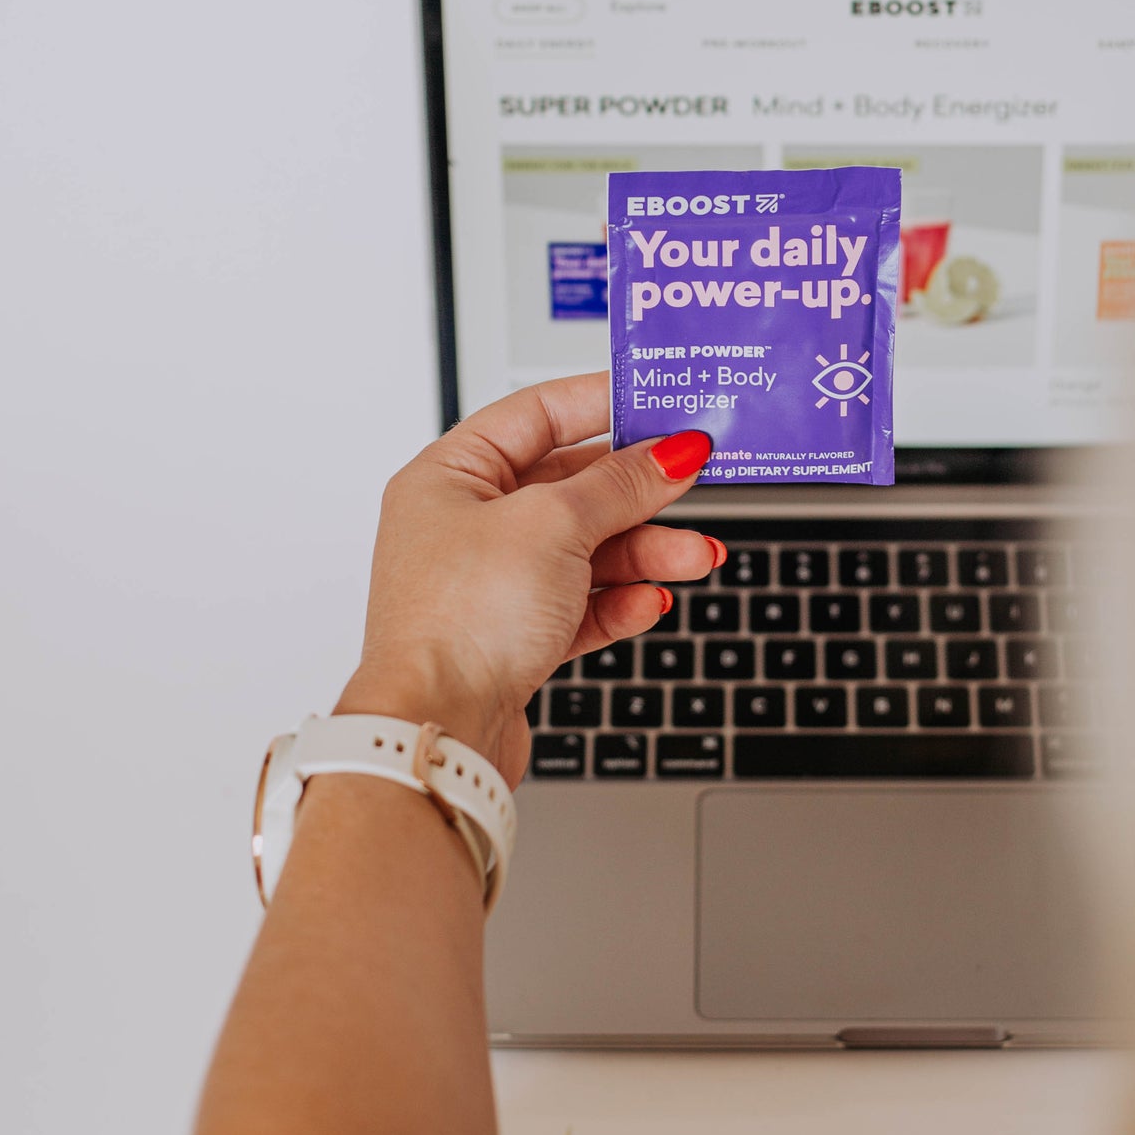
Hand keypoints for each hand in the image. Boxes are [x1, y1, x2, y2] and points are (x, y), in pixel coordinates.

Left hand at [335, 373, 717, 781]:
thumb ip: (620, 485)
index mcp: (449, 476)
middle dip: (640, 493)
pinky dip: (620, 600)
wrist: (437, 731)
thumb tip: (670, 452)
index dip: (602, 404)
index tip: (659, 403)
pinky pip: (580, 604)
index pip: (536, 414)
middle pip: (570, 486)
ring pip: (585, 549)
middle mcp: (464, 526)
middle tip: (694, 481)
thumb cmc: (459, 623)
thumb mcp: (555, 526)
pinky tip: (650, 602)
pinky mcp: (513, 637)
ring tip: (697, 557)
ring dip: (645, 552)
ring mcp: (490, 583)